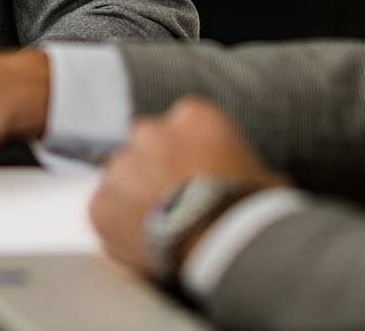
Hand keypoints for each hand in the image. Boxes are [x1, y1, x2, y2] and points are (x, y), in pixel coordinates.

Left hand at [89, 97, 284, 277]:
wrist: (226, 247)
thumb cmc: (252, 214)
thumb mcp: (262, 175)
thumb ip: (238, 163)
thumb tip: (252, 178)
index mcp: (193, 117)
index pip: (177, 127)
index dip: (183, 156)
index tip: (192, 177)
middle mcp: (152, 132)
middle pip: (144, 145)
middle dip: (153, 170)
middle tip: (173, 202)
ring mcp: (124, 166)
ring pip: (120, 176)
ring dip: (133, 196)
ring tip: (159, 228)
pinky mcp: (102, 202)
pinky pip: (103, 210)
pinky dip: (116, 226)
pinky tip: (142, 241)